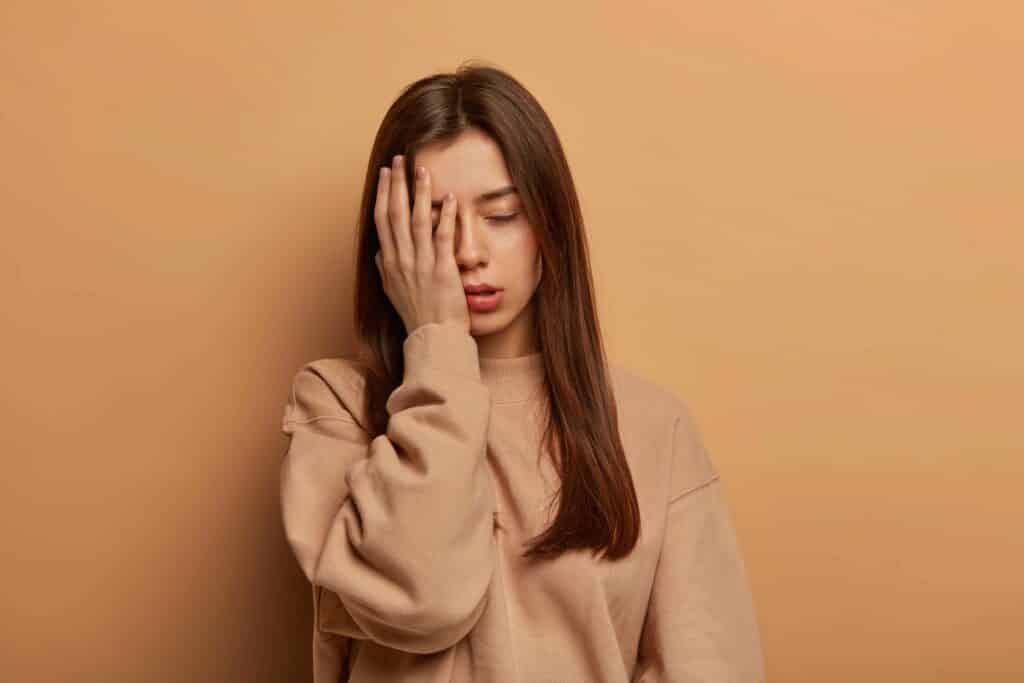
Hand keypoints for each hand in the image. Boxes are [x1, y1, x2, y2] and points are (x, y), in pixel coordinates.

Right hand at [374, 154, 469, 335]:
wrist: (433, 340)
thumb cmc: (417, 317)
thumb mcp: (393, 293)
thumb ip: (385, 270)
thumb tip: (379, 254)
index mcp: (388, 263)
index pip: (382, 220)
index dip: (384, 194)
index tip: (386, 174)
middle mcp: (400, 260)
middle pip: (395, 214)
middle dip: (396, 184)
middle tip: (399, 159)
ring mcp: (420, 265)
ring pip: (417, 221)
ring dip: (419, 193)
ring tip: (422, 170)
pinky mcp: (441, 270)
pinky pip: (442, 238)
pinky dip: (445, 217)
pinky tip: (449, 198)